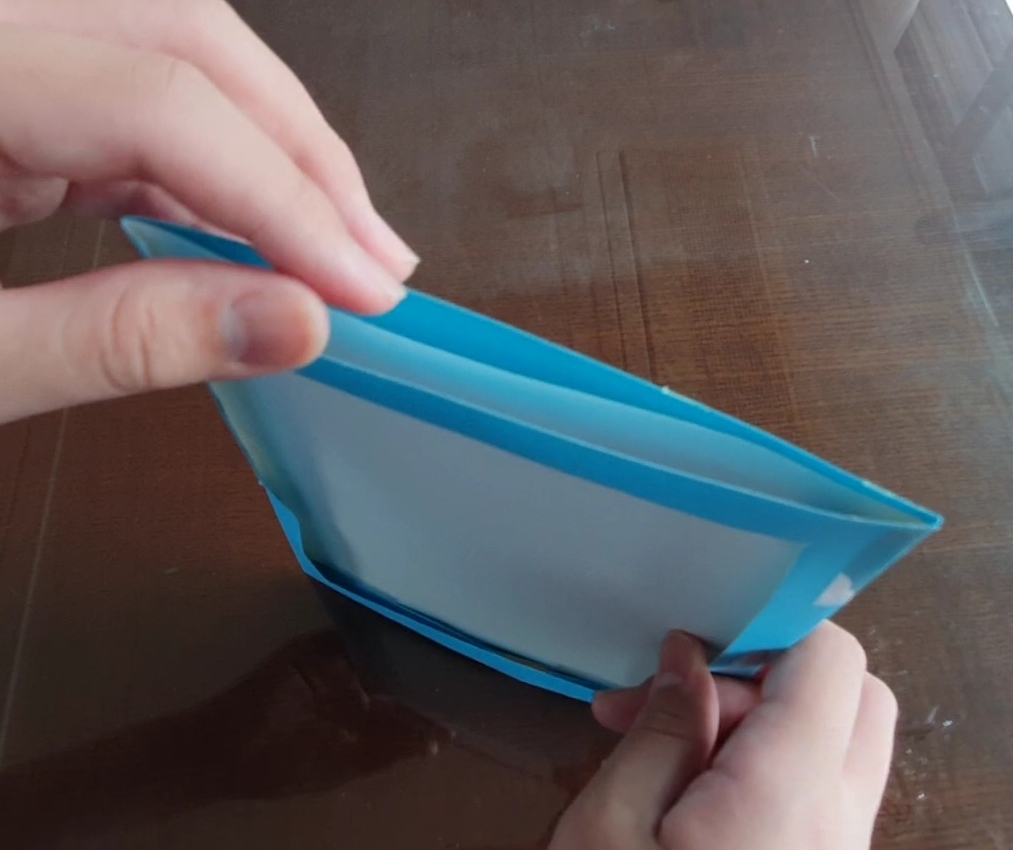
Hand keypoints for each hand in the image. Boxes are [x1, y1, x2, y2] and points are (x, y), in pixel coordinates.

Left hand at [0, 0, 418, 424]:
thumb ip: (118, 338)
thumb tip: (290, 325)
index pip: (161, 102)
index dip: (281, 198)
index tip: (361, 287)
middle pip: (188, 37)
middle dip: (300, 151)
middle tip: (374, 255)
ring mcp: (8, 52)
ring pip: (177, 55)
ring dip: (272, 154)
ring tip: (339, 248)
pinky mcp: (17, 86)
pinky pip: (141, 101)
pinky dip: (215, 173)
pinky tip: (259, 237)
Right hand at [551, 624, 896, 849]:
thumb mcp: (610, 828)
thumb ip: (664, 730)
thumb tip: (689, 657)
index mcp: (790, 800)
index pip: (830, 660)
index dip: (769, 628)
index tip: (692, 644)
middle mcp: (840, 828)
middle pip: (856, 696)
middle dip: (771, 673)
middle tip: (680, 694)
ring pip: (840, 744)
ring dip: (761, 720)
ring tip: (660, 741)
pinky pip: (819, 792)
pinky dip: (765, 766)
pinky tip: (685, 787)